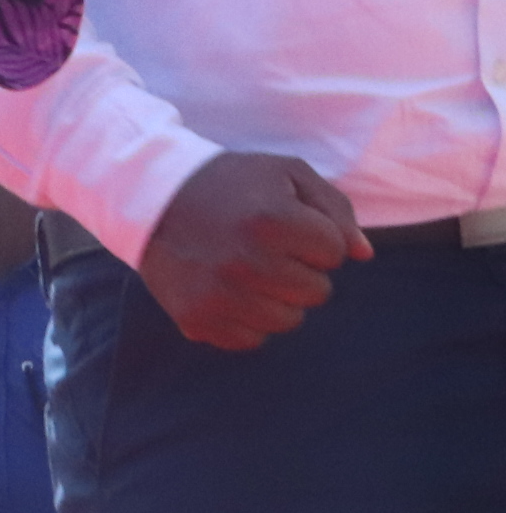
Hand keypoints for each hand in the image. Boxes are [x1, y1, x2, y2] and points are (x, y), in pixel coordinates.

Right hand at [137, 150, 370, 349]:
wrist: (147, 195)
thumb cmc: (228, 183)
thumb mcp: (285, 173)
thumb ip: (335, 209)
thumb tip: (363, 255)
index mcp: (272, 220)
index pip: (334, 253)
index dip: (314, 236)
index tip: (282, 221)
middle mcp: (246, 262)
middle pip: (317, 292)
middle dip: (299, 269)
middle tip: (264, 246)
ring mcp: (220, 295)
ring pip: (288, 320)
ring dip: (276, 297)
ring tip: (247, 268)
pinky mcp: (198, 318)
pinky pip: (252, 339)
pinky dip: (246, 318)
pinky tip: (227, 289)